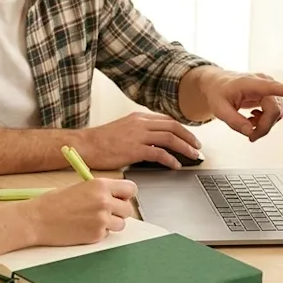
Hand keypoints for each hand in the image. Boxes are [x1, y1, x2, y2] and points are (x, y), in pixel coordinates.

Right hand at [22, 178, 137, 245]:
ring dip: (111, 224)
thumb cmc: (53, 203)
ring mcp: (102, 220)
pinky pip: (107, 235)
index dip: (125, 195)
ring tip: (92, 220)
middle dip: (119, 211)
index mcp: (100, 185)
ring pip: (121, 224)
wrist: (37, 220)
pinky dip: (99, 233)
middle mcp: (104, 201)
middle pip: (128, 209)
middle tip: (104, 212)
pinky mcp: (96, 235)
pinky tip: (83, 228)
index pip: (131, 189)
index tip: (120, 198)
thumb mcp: (79, 188)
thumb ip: (99, 191)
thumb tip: (114, 196)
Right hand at [76, 112, 200, 169]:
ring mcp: (138, 136)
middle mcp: (140, 123)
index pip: (166, 120)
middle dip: (188, 137)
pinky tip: (175, 165)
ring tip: (192, 156)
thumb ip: (138, 131)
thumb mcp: (122, 128)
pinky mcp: (135, 149)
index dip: (181, 129)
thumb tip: (152, 141)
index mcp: (138, 117)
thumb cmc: (100, 141)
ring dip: (185, 147)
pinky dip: (171, 159)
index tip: (189, 137)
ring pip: (170, 138)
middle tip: (197, 146)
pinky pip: (159, 153)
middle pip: (173, 126)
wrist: (85, 145)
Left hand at [200, 70, 282, 141]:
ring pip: (277, 112)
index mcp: (251, 83)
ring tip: (249, 122)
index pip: (272, 88)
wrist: (217, 84)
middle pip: (275, 110)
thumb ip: (234, 121)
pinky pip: (275, 112)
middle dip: (265, 126)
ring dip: (265, 123)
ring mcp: (268, 89)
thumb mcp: (219, 109)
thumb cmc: (218, 92)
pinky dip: (265, 120)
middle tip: (251, 136)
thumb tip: (250, 131)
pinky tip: (253, 118)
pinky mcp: (270, 95)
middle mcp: (264, 83)